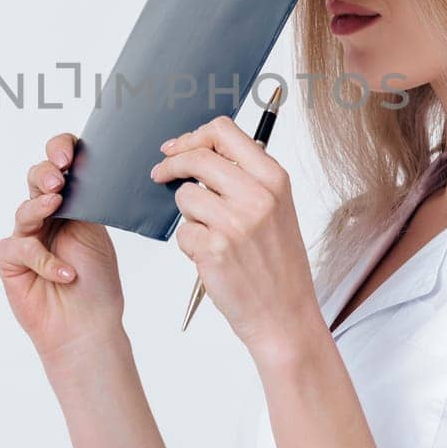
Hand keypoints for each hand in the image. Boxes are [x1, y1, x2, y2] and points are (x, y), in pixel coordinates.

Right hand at [0, 131, 123, 364]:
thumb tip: (86, 168)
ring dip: (40, 206)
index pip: (60, 163)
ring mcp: (26, 237)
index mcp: (70, 203)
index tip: (70, 156)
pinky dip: (44, 259)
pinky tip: (65, 273)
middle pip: (36, 178)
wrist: (88, 326)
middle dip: (45, 172)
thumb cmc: (96, 282)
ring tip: (56, 205)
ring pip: (25, 210)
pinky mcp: (11, 261)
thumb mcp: (97, 233)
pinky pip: (20, 248)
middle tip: (59, 178)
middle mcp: (46, 216)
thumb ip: (87, 201)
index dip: (60, 151)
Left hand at [150, 116, 323, 358]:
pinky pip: (182, 232)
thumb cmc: (278, 265)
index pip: (224, 131)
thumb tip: (200, 152)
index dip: (193, 136)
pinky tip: (212, 257)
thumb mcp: (277, 208)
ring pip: (184, 196)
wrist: (285, 315)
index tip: (177, 148)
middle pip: (197, 157)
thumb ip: (246, 178)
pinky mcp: (214, 248)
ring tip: (210, 234)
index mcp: (274, 179)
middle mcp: (257, 196)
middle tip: (161, 175)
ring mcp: (235, 222)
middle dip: (171, 165)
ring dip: (188, 214)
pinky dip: (189, 244)